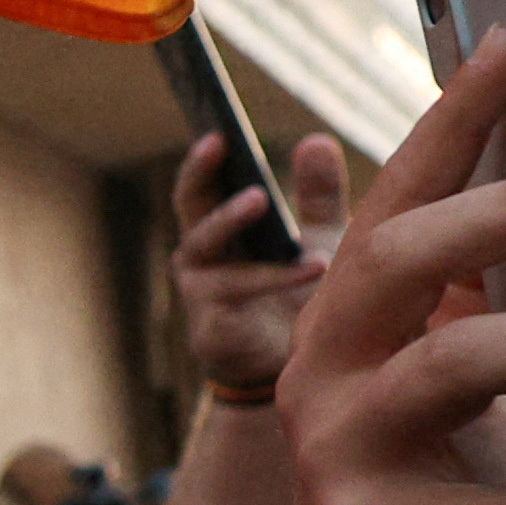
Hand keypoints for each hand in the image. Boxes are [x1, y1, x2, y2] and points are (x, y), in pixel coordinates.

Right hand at [174, 131, 341, 400]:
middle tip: (219, 142)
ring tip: (260, 198)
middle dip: (199, 173)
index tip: (220, 128)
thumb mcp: (316, 240)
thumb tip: (316, 139)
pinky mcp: (211, 327)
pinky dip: (274, 277)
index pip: (203, 185)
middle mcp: (198, 258)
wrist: (290, 375)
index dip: (206, 158)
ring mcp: (199, 292)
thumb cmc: (299, 300)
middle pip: (188, 205)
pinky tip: (315, 265)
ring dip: (228, 219)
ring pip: (204, 244)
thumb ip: (317, 196)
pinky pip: (236, 293)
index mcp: (219, 232)